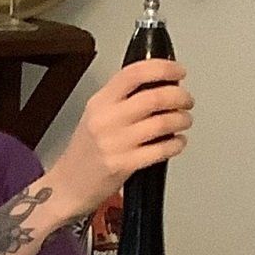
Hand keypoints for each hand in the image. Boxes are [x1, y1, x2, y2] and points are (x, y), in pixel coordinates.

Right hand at [49, 58, 192, 215]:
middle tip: (187, 100)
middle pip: (154, 97)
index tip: (179, 71)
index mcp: (100, 101)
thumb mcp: (96, 114)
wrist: (67, 186)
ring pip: (163, 122)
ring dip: (182, 120)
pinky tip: (177, 142)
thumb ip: (123, 98)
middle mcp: (106, 119)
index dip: (163, 68)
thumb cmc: (85, 151)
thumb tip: (160, 83)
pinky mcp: (124, 165)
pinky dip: (177, 144)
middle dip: (180, 97)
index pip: (134, 73)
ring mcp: (115, 143)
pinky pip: (161, 150)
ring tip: (184, 121)